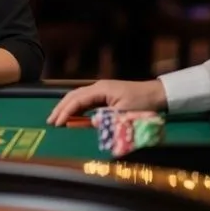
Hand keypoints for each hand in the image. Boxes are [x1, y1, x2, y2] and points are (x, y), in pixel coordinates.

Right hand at [47, 79, 167, 125]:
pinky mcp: (106, 94)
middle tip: (50, 121)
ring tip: (57, 119)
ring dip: (67, 107)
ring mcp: (101, 90)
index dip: (65, 112)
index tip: (57, 123)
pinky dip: (76, 107)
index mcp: (101, 89)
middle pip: (73, 96)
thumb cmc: (144, 103)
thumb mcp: (125, 114)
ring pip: (78, 97)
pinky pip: (85, 100)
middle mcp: (98, 87)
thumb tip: (90, 123)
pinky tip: (72, 115)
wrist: (159, 94)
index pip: (77, 100)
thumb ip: (106, 118)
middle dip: (61, 108)